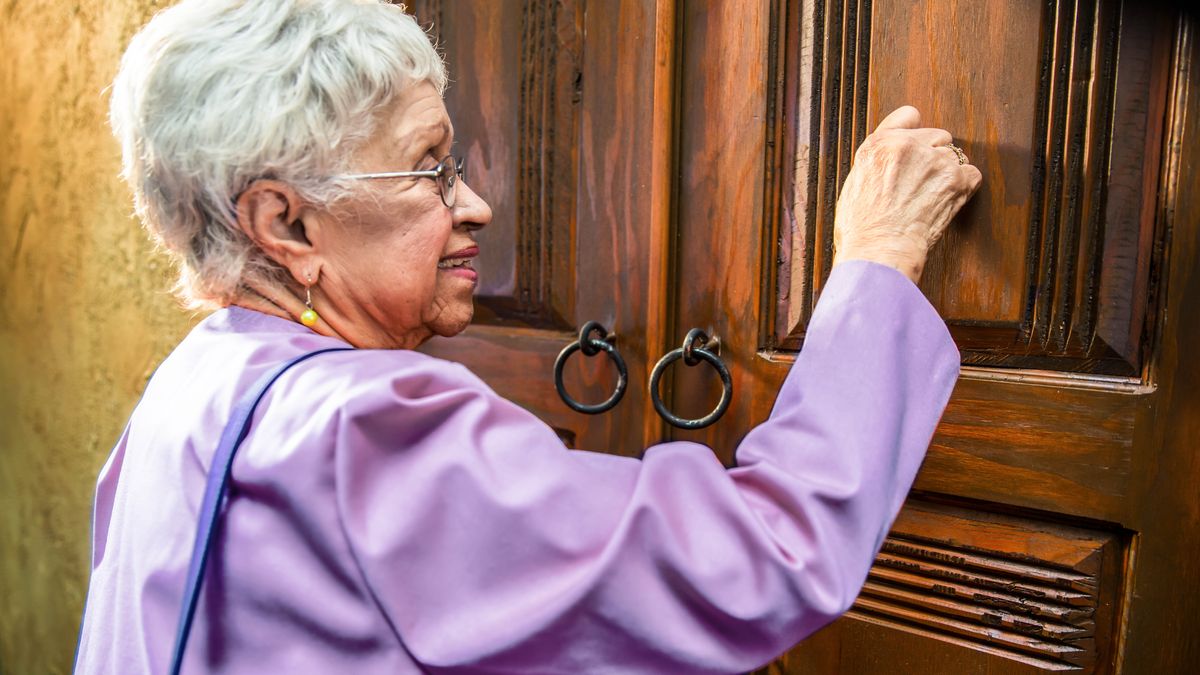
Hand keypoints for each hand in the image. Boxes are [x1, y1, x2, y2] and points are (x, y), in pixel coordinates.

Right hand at [831, 106, 981, 283]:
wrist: (879, 251)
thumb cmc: (862, 228)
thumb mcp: (855, 184)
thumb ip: (877, 162)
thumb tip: (889, 160)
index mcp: (879, 144)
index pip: (909, 115)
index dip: (915, 133)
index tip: (918, 146)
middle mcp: (907, 145)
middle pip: (938, 136)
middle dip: (934, 156)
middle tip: (923, 183)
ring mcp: (934, 160)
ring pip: (955, 156)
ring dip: (949, 174)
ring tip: (932, 198)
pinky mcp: (956, 179)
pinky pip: (972, 175)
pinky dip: (965, 188)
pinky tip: (948, 202)